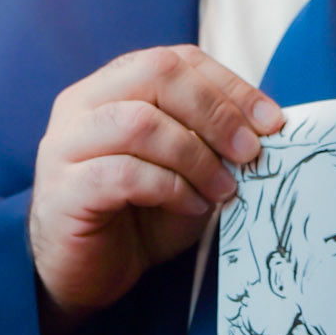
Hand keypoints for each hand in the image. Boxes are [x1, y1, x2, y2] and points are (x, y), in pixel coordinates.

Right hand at [28, 46, 281, 332]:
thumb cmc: (137, 218)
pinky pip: (123, 173)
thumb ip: (213, 143)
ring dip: (195, 156)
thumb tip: (266, 129)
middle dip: (216, 113)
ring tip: (223, 188)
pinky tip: (191, 207)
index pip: (175, 60)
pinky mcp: (64, 189)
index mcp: (112, 87)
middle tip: (249, 152)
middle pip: (156, 75)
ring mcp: (66, 144)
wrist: (84, 274)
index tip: (271, 121)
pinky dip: (170, 188)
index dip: (229, 86)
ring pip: (140, 122)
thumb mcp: (187, 171)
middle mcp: (82, 105)